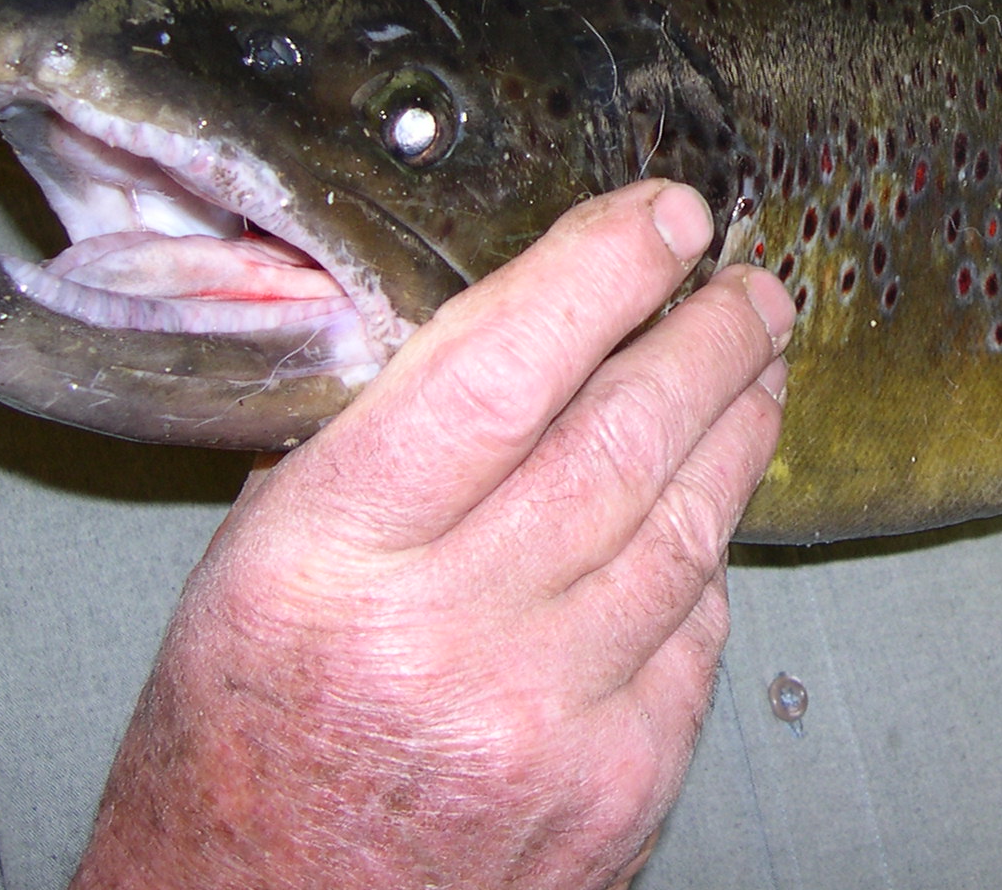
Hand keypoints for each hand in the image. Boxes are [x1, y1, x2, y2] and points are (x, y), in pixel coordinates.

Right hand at [72, 180, 791, 889]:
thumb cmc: (246, 733)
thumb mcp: (257, 560)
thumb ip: (379, 442)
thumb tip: (524, 321)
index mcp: (331, 555)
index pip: (496, 368)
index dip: (600, 271)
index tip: (665, 214)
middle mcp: (446, 635)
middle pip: (622, 437)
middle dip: (707, 338)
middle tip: (748, 286)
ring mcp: (547, 719)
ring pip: (685, 527)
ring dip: (737, 428)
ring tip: (755, 364)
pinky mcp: (620, 787)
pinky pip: (696, 632)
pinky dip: (702, 559)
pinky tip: (701, 512)